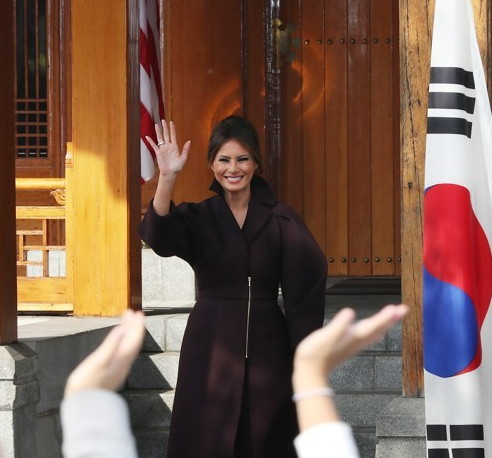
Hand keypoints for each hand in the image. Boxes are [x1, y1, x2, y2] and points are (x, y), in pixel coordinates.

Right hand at [64, 310, 145, 396]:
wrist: (84, 407)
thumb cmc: (87, 384)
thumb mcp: (98, 362)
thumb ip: (111, 345)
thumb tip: (122, 329)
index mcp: (122, 359)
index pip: (134, 338)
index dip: (137, 325)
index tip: (137, 313)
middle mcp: (124, 363)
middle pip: (133, 341)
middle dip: (133, 327)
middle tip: (131, 313)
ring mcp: (119, 368)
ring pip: (129, 347)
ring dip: (129, 334)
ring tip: (126, 323)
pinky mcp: (113, 373)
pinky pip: (123, 353)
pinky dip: (123, 343)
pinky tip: (119, 342)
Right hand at [146, 120, 190, 176]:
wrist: (170, 173)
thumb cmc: (177, 167)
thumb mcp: (183, 158)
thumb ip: (185, 149)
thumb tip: (189, 141)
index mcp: (175, 147)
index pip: (173, 135)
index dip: (172, 129)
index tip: (171, 122)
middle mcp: (168, 146)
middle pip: (166, 134)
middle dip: (165, 127)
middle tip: (163, 120)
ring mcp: (163, 149)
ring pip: (160, 138)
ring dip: (158, 131)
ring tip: (156, 125)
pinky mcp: (158, 153)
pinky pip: (154, 145)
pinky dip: (150, 141)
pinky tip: (147, 136)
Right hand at [293, 304, 407, 390]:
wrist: (309, 373)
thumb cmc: (314, 354)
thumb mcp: (324, 337)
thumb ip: (338, 326)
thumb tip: (349, 313)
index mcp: (352, 337)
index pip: (372, 325)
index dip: (384, 317)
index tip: (397, 308)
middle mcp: (356, 341)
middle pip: (377, 328)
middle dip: (390, 318)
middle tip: (404, 309)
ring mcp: (353, 344)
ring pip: (374, 333)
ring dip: (385, 324)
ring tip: (395, 315)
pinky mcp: (348, 346)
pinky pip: (367, 338)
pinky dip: (375, 332)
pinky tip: (378, 333)